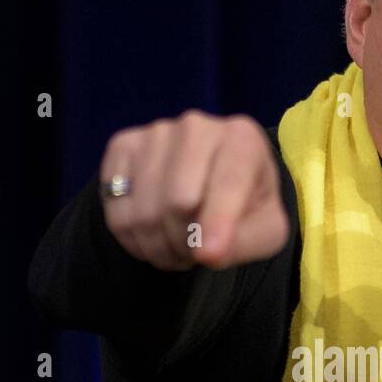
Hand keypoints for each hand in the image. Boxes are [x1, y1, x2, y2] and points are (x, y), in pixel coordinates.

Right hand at [99, 111, 288, 270]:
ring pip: (143, 212)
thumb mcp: (265, 229)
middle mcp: (197, 127)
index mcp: (242, 140)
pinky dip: (133, 239)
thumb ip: (249, 241)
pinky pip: (116, 209)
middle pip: (177, 202)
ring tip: (176, 247)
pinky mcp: (123, 146)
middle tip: (194, 253)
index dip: (216, 222)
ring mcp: (155, 133)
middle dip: (185, 243)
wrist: (211, 184)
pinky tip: (153, 235)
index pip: (227, 182)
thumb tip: (209, 253)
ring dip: (158, 247)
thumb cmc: (244, 206)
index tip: (208, 255)